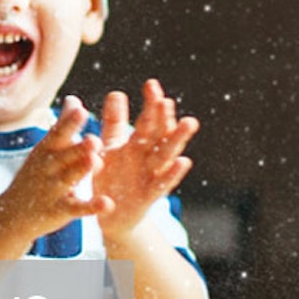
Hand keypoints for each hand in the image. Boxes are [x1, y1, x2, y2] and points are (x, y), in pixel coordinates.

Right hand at [0, 96, 109, 238]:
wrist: (11, 214)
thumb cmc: (35, 176)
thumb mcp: (45, 150)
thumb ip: (63, 126)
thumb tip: (74, 99)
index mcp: (46, 150)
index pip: (58, 134)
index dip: (69, 123)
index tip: (80, 110)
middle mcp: (48, 168)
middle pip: (64, 155)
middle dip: (78, 147)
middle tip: (94, 138)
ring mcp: (52, 190)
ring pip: (69, 178)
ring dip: (82, 170)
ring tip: (96, 161)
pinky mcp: (60, 210)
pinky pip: (77, 208)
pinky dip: (92, 206)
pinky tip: (107, 203)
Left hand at [93, 79, 198, 238]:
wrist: (109, 214)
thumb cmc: (112, 177)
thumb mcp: (109, 148)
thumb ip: (113, 124)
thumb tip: (117, 92)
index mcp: (137, 145)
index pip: (147, 121)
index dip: (150, 104)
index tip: (151, 84)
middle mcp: (148, 158)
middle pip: (159, 135)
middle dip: (164, 118)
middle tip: (166, 100)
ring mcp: (151, 176)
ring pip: (167, 156)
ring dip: (178, 139)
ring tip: (189, 122)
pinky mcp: (149, 196)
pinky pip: (162, 184)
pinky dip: (173, 173)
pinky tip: (184, 161)